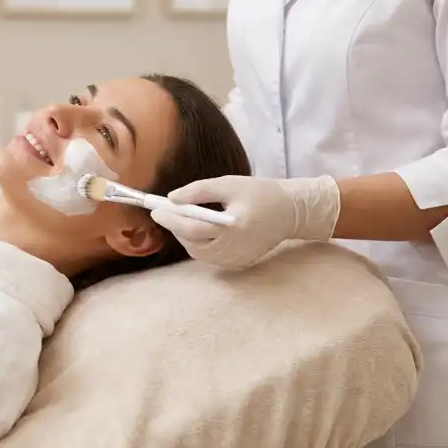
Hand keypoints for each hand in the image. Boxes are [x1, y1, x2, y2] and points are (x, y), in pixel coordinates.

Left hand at [151, 175, 340, 268]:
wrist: (292, 212)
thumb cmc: (261, 193)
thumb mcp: (229, 184)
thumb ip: (199, 191)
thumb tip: (172, 198)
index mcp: (234, 227)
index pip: (192, 229)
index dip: (171, 220)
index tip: (155, 209)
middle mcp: (235, 248)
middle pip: (193, 244)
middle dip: (175, 228)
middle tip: (163, 213)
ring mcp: (237, 259)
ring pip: (199, 254)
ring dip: (185, 238)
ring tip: (178, 220)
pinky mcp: (240, 263)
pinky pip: (211, 257)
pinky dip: (199, 245)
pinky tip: (196, 231)